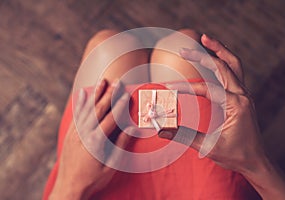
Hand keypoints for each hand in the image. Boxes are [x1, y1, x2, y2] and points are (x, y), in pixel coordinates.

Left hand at [49, 79, 134, 199]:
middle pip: (99, 109)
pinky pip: (77, 115)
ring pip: (87, 109)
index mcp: (96, 142)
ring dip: (96, 94)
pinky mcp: (70, 134)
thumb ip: (121, 145)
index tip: (126, 94)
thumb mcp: (111, 166)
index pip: (111, 118)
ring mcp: (75, 133)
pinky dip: (81, 103)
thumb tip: (131, 128)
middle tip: (117, 82)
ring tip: (103, 81)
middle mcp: (84, 134)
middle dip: (109, 94)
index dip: (119, 106)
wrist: (69, 188)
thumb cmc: (92, 179)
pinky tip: (84, 93)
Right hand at [159, 34, 284, 198]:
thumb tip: (161, 131)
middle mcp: (242, 96)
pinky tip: (214, 58)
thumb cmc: (236, 155)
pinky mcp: (242, 97)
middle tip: (183, 50)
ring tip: (205, 39)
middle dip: (202, 56)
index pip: (207, 88)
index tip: (169, 88)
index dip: (186, 88)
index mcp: (236, 105)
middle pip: (223, 66)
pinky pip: (234, 73)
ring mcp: (244, 95)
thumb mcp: (209, 147)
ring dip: (219, 50)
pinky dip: (224, 62)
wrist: (256, 161)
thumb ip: (184, 136)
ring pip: (233, 64)